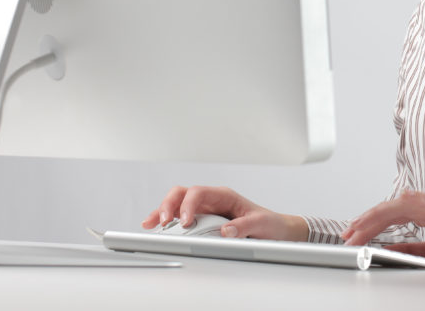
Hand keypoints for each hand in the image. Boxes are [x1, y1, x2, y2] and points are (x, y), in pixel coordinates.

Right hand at [141, 185, 307, 241]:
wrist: (275, 229)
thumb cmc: (269, 223)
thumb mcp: (261, 223)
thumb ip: (245, 226)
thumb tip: (226, 231)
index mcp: (225, 195)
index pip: (199, 193)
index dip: (188, 206)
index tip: (184, 223)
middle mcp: (212, 199)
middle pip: (182, 193)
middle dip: (168, 205)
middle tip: (161, 222)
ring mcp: (205, 209)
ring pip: (176, 203)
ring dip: (162, 211)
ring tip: (149, 224)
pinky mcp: (202, 220)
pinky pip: (179, 216)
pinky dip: (166, 219)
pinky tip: (154, 226)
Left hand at [340, 191, 424, 271]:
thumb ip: (419, 250)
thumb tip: (395, 252)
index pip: (396, 215)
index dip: (372, 224)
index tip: (355, 235)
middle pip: (391, 208)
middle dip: (365, 220)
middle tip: (346, 234)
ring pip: (396, 205)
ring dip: (371, 218)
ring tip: (353, 232)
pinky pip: (411, 207)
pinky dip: (391, 211)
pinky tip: (378, 218)